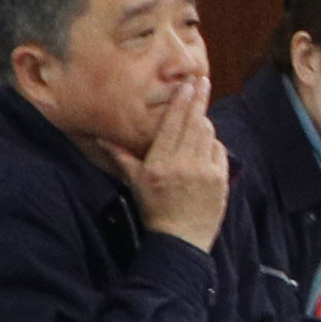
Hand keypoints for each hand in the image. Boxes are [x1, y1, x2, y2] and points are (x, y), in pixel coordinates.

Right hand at [133, 91, 232, 248]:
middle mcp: (183, 164)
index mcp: (160, 163)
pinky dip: (213, 143)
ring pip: (208, 134)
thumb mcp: (134, 183)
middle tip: (203, 81)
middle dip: (199, 99)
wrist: (180, 240)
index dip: (181, 101)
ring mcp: (204, 171)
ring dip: (204, 121)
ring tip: (200, 112)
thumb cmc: (154, 210)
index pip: (173, 124)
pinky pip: (219, 151)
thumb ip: (122, 157)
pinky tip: (207, 142)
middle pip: (194, 122)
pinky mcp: (220, 180)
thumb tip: (100, 138)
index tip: (187, 84)